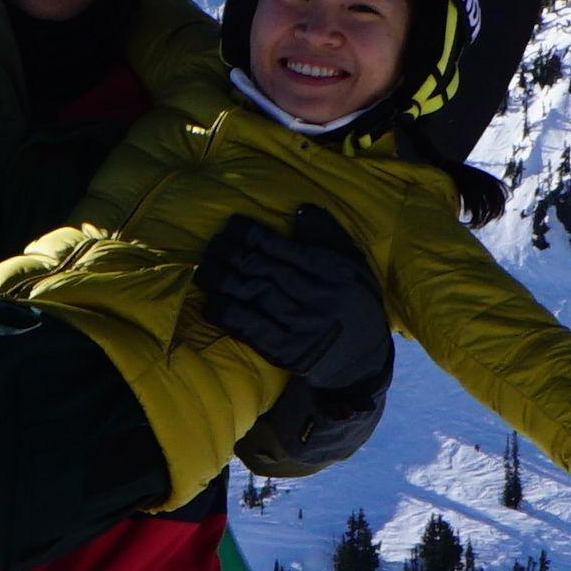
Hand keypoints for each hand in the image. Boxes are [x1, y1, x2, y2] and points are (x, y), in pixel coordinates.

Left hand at [194, 213, 390, 397]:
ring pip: (254, 295)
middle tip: (211, 245)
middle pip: (263, 269)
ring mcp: (301, 326)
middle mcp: (316, 296)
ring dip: (224, 281)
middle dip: (232, 254)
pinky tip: (211, 303)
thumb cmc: (354, 303)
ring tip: (204, 269)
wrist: (365, 359)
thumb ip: (327, 236)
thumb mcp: (352, 265)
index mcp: (330, 271)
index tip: (232, 226)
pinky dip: (228, 314)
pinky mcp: (289, 352)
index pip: (283, 248)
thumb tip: (300, 210)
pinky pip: (252, 328)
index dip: (252, 235)